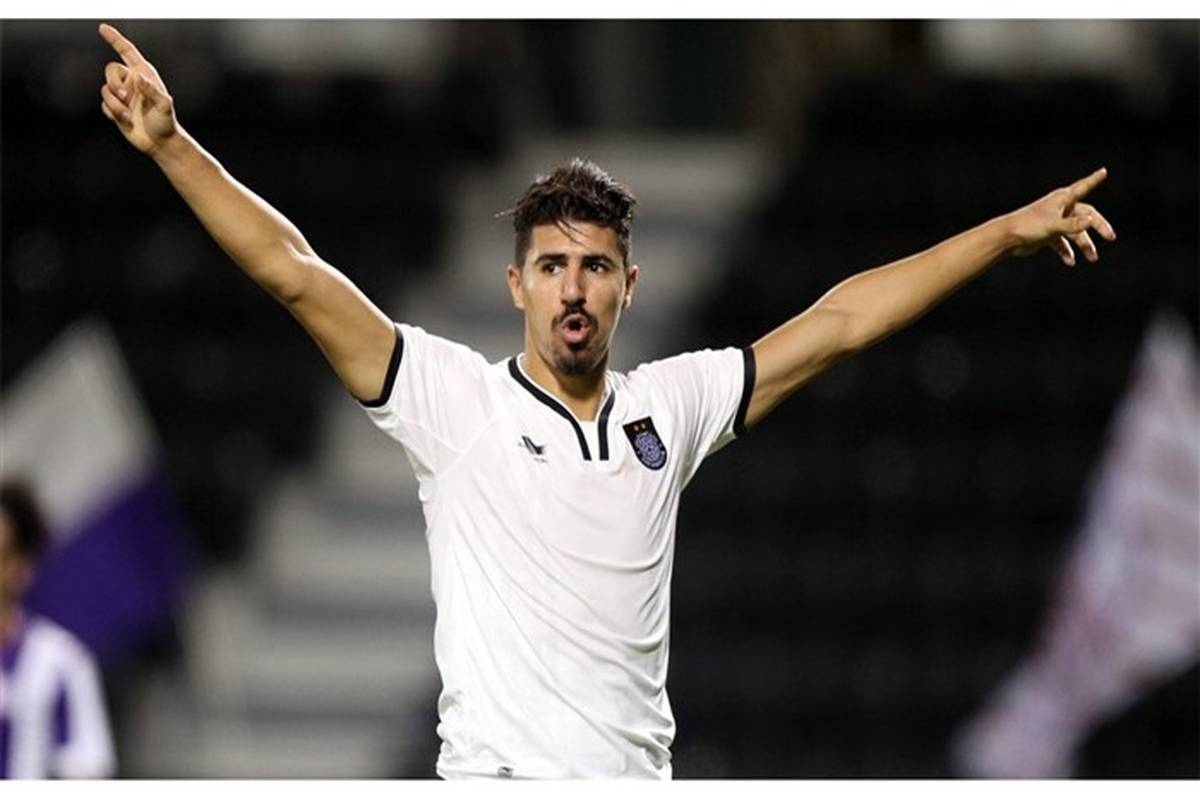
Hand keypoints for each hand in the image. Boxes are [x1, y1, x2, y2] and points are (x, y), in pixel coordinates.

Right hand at [98, 23, 176, 154]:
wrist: (160, 143)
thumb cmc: (166, 123)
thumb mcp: (164, 106)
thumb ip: (153, 91)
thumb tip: (139, 78)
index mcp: (144, 75)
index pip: (127, 52)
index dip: (114, 39)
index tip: (102, 28)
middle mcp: (132, 82)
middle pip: (110, 70)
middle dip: (113, 82)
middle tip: (124, 97)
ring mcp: (123, 95)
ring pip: (104, 89)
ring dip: (114, 104)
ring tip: (128, 116)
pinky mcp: (115, 108)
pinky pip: (103, 104)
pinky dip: (112, 113)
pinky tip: (125, 121)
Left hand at [1007, 167, 1116, 265]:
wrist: (1007, 239)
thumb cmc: (1028, 226)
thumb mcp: (1053, 225)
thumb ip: (1072, 225)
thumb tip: (1090, 222)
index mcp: (1062, 200)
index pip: (1083, 187)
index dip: (1094, 179)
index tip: (1103, 171)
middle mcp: (1060, 209)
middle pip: (1086, 216)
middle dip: (1099, 227)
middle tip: (1110, 237)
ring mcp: (1054, 222)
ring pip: (1075, 232)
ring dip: (1084, 245)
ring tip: (1092, 258)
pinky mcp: (1047, 235)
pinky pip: (1062, 244)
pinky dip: (1066, 252)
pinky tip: (1070, 262)